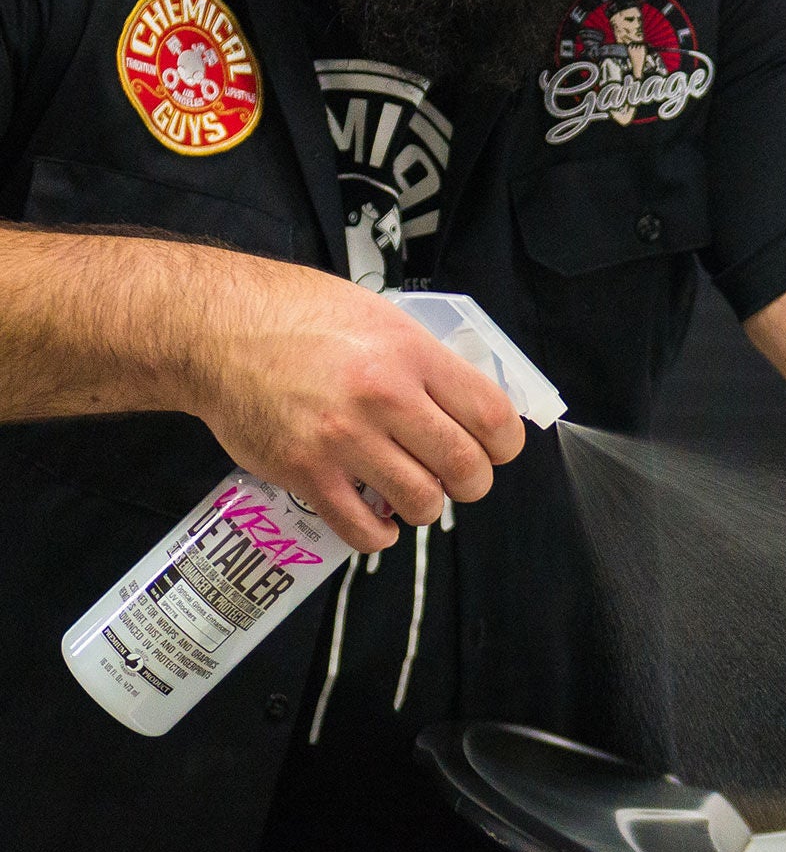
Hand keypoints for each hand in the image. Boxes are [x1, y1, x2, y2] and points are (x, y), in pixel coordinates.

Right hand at [185, 256, 524, 552]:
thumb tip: (468, 400)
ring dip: (426, 506)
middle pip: (464, 465)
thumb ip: (425, 360)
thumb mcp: (380, 317)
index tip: (496, 450)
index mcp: (411, 354)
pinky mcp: (303, 472)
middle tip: (460, 478)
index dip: (504, 444)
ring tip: (416, 495)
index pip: (491, 415)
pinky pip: (360, 528)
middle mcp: (383, 397)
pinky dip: (379, 535)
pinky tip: (378, 522)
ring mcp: (342, 439)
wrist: (215, 330)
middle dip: (472, 482)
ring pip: (421, 501)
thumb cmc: (298, 316)